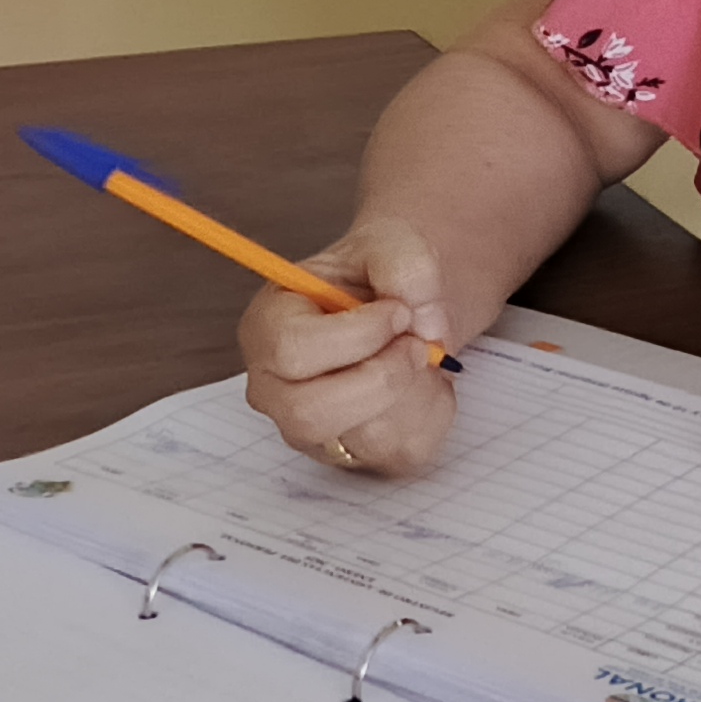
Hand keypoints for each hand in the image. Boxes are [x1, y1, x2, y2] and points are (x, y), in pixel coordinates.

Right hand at [239, 214, 457, 477]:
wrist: (403, 305)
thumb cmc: (379, 275)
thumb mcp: (391, 244)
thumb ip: (405, 266)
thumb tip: (425, 323)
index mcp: (266, 329)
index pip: (292, 351)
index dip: (358, 334)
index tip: (399, 311)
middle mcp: (276, 390)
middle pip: (311, 414)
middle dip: (383, 378)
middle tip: (418, 343)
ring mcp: (313, 431)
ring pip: (368, 438)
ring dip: (416, 390)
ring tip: (421, 353)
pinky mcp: (359, 456)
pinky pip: (405, 451)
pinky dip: (434, 412)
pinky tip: (425, 381)